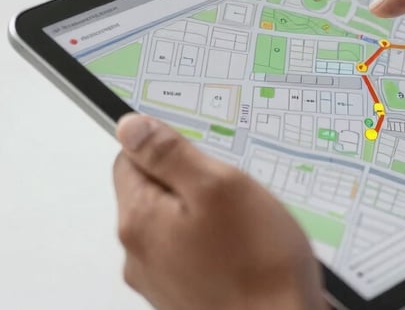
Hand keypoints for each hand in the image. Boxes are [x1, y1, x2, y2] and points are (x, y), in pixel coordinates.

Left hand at [113, 114, 325, 309]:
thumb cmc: (258, 262)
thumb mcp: (220, 186)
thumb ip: (170, 154)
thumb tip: (131, 127)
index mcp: (140, 221)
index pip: (130, 158)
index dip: (168, 147)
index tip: (204, 154)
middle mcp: (139, 255)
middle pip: (154, 190)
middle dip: (193, 180)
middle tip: (233, 188)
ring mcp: (160, 280)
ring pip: (176, 220)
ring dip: (206, 211)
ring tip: (245, 220)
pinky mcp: (184, 295)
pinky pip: (191, 250)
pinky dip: (214, 240)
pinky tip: (245, 246)